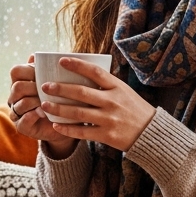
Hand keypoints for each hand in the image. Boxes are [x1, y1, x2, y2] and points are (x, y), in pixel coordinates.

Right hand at [8, 56, 76, 158]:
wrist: (65, 124)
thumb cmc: (60, 99)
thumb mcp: (56, 82)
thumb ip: (47, 70)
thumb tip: (36, 55)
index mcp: (20, 82)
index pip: (16, 71)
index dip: (30, 70)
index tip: (45, 73)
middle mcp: (15, 97)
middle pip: (17, 87)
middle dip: (34, 87)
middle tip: (49, 90)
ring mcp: (17, 112)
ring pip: (21, 103)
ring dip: (36, 101)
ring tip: (50, 102)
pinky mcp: (22, 127)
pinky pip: (23, 120)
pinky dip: (34, 115)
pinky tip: (45, 113)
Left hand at [38, 57, 154, 151]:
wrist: (150, 133)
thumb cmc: (133, 109)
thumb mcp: (124, 91)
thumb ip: (105, 84)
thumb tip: (81, 73)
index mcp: (117, 87)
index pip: (95, 72)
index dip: (77, 65)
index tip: (61, 61)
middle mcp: (112, 101)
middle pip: (81, 93)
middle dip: (60, 89)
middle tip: (45, 86)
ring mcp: (109, 119)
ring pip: (78, 113)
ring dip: (58, 109)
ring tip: (44, 105)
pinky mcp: (107, 135)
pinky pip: (82, 132)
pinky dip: (67, 129)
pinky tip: (55, 125)